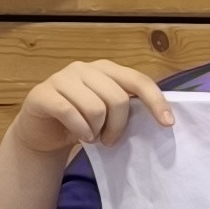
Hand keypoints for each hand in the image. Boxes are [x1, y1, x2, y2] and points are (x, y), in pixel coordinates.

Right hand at [12, 59, 173, 155]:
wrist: (41, 132)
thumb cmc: (81, 122)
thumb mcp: (108, 113)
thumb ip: (127, 107)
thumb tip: (163, 118)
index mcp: (106, 69)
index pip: (138, 80)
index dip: (155, 101)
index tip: (168, 123)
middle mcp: (84, 68)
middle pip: (118, 98)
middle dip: (118, 126)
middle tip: (110, 140)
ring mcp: (61, 78)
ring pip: (95, 108)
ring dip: (97, 130)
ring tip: (92, 136)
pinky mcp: (43, 94)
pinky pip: (70, 113)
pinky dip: (80, 130)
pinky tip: (80, 136)